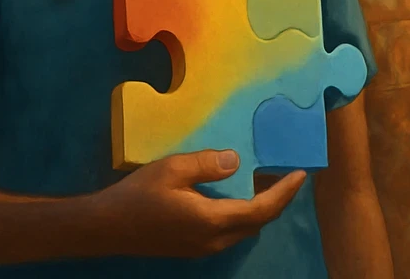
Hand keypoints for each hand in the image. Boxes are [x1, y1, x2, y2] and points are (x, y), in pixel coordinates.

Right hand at [93, 150, 305, 258]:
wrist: (108, 227)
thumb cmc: (140, 194)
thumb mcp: (173, 168)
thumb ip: (207, 164)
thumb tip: (237, 160)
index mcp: (212, 221)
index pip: (261, 210)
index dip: (284, 192)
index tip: (301, 174)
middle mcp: (214, 240)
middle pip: (257, 223)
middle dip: (278, 200)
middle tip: (289, 175)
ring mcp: (203, 248)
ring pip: (244, 229)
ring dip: (261, 208)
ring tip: (269, 181)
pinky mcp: (193, 247)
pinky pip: (230, 231)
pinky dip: (243, 213)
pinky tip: (238, 194)